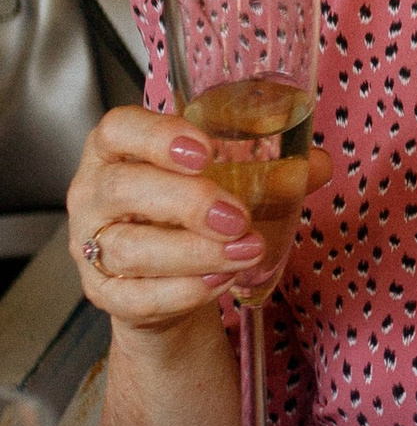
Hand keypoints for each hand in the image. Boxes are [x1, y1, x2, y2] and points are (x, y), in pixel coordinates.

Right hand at [65, 104, 335, 331]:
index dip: (157, 136)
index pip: (118, 129)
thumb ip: (272, 171)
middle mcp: (93, 195)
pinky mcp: (105, 296)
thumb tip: (316, 164)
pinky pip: (137, 296)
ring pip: (129, 248)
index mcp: (117, 152)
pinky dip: (184, 291)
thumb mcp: (227, 185)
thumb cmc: (190, 217)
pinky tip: (221, 282)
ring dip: (195, 251)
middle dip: (186, 201)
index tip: (205, 151)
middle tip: (237, 215)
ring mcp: (91, 248)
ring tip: (247, 250)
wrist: (170, 285)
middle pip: (122, 188)